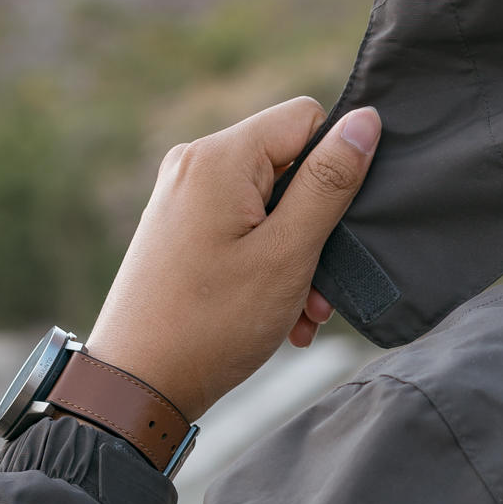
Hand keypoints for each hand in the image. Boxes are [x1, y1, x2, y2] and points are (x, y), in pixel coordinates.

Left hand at [86, 97, 381, 422]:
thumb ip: (329, 183)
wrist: (136, 385)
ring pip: (269, 203)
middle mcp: (195, 164)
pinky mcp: (179, 227)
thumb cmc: (212, 323)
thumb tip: (366, 120)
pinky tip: (278, 315)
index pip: (305, 118)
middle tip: (321, 292)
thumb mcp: (287, 252)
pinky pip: (242, 226)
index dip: (336, 165)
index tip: (338, 226)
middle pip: (288, 164)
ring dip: (298, 257)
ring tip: (302, 314)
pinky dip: (267, 264)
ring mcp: (183, 196)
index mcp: (220, 157)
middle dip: (317, 226)